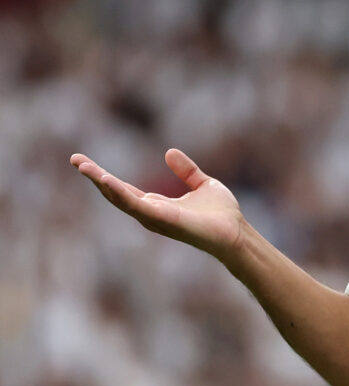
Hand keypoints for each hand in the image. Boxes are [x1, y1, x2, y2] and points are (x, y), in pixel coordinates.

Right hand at [70, 149, 245, 257]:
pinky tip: (106, 180)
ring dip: (101, 183)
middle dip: (95, 177)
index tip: (84, 162)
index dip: (104, 176)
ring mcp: (154, 218)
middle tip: (75, 160)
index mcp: (157, 204)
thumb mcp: (203, 183)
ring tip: (84, 166)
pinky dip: (120, 193)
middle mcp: (151, 213)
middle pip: (115, 194)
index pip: (124, 188)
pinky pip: (136, 206)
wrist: (236, 232)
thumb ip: (186, 170)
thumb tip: (169, 152)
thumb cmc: (222, 214)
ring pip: (120, 199)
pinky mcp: (162, 220)